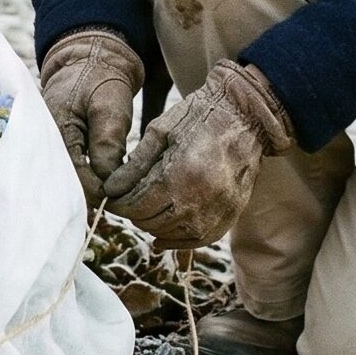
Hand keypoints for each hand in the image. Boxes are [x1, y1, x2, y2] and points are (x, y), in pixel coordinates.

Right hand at [38, 28, 143, 207]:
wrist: (90, 59)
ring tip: (109, 198)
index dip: (96, 190)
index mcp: (56, 129)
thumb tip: (107, 180)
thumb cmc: (102, 79)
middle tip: (114, 206)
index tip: (117, 198)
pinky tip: (99, 185)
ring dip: (86, 187)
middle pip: (65, 180)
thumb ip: (107, 141)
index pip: (74, 173)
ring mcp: (49, 142)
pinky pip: (67, 168)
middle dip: (88, 194)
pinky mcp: (57, 144)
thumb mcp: (110, 106)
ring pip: (66, 177)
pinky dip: (83, 178)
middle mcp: (46, 139)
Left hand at [103, 61, 292, 249]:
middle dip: (133, 213)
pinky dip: (177, 239)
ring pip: (172, 234)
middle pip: (152, 222)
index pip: (137, 205)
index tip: (111, 197)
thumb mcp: (160, 131)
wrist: (244, 114)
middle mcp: (200, 200)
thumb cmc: (199, 116)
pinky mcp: (230, 216)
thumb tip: (111, 189)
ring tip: (145, 210)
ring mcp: (218, 211)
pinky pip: (198, 240)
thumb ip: (135, 164)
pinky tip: (163, 234)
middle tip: (126, 201)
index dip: (118, 204)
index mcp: (179, 175)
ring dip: (153, 225)